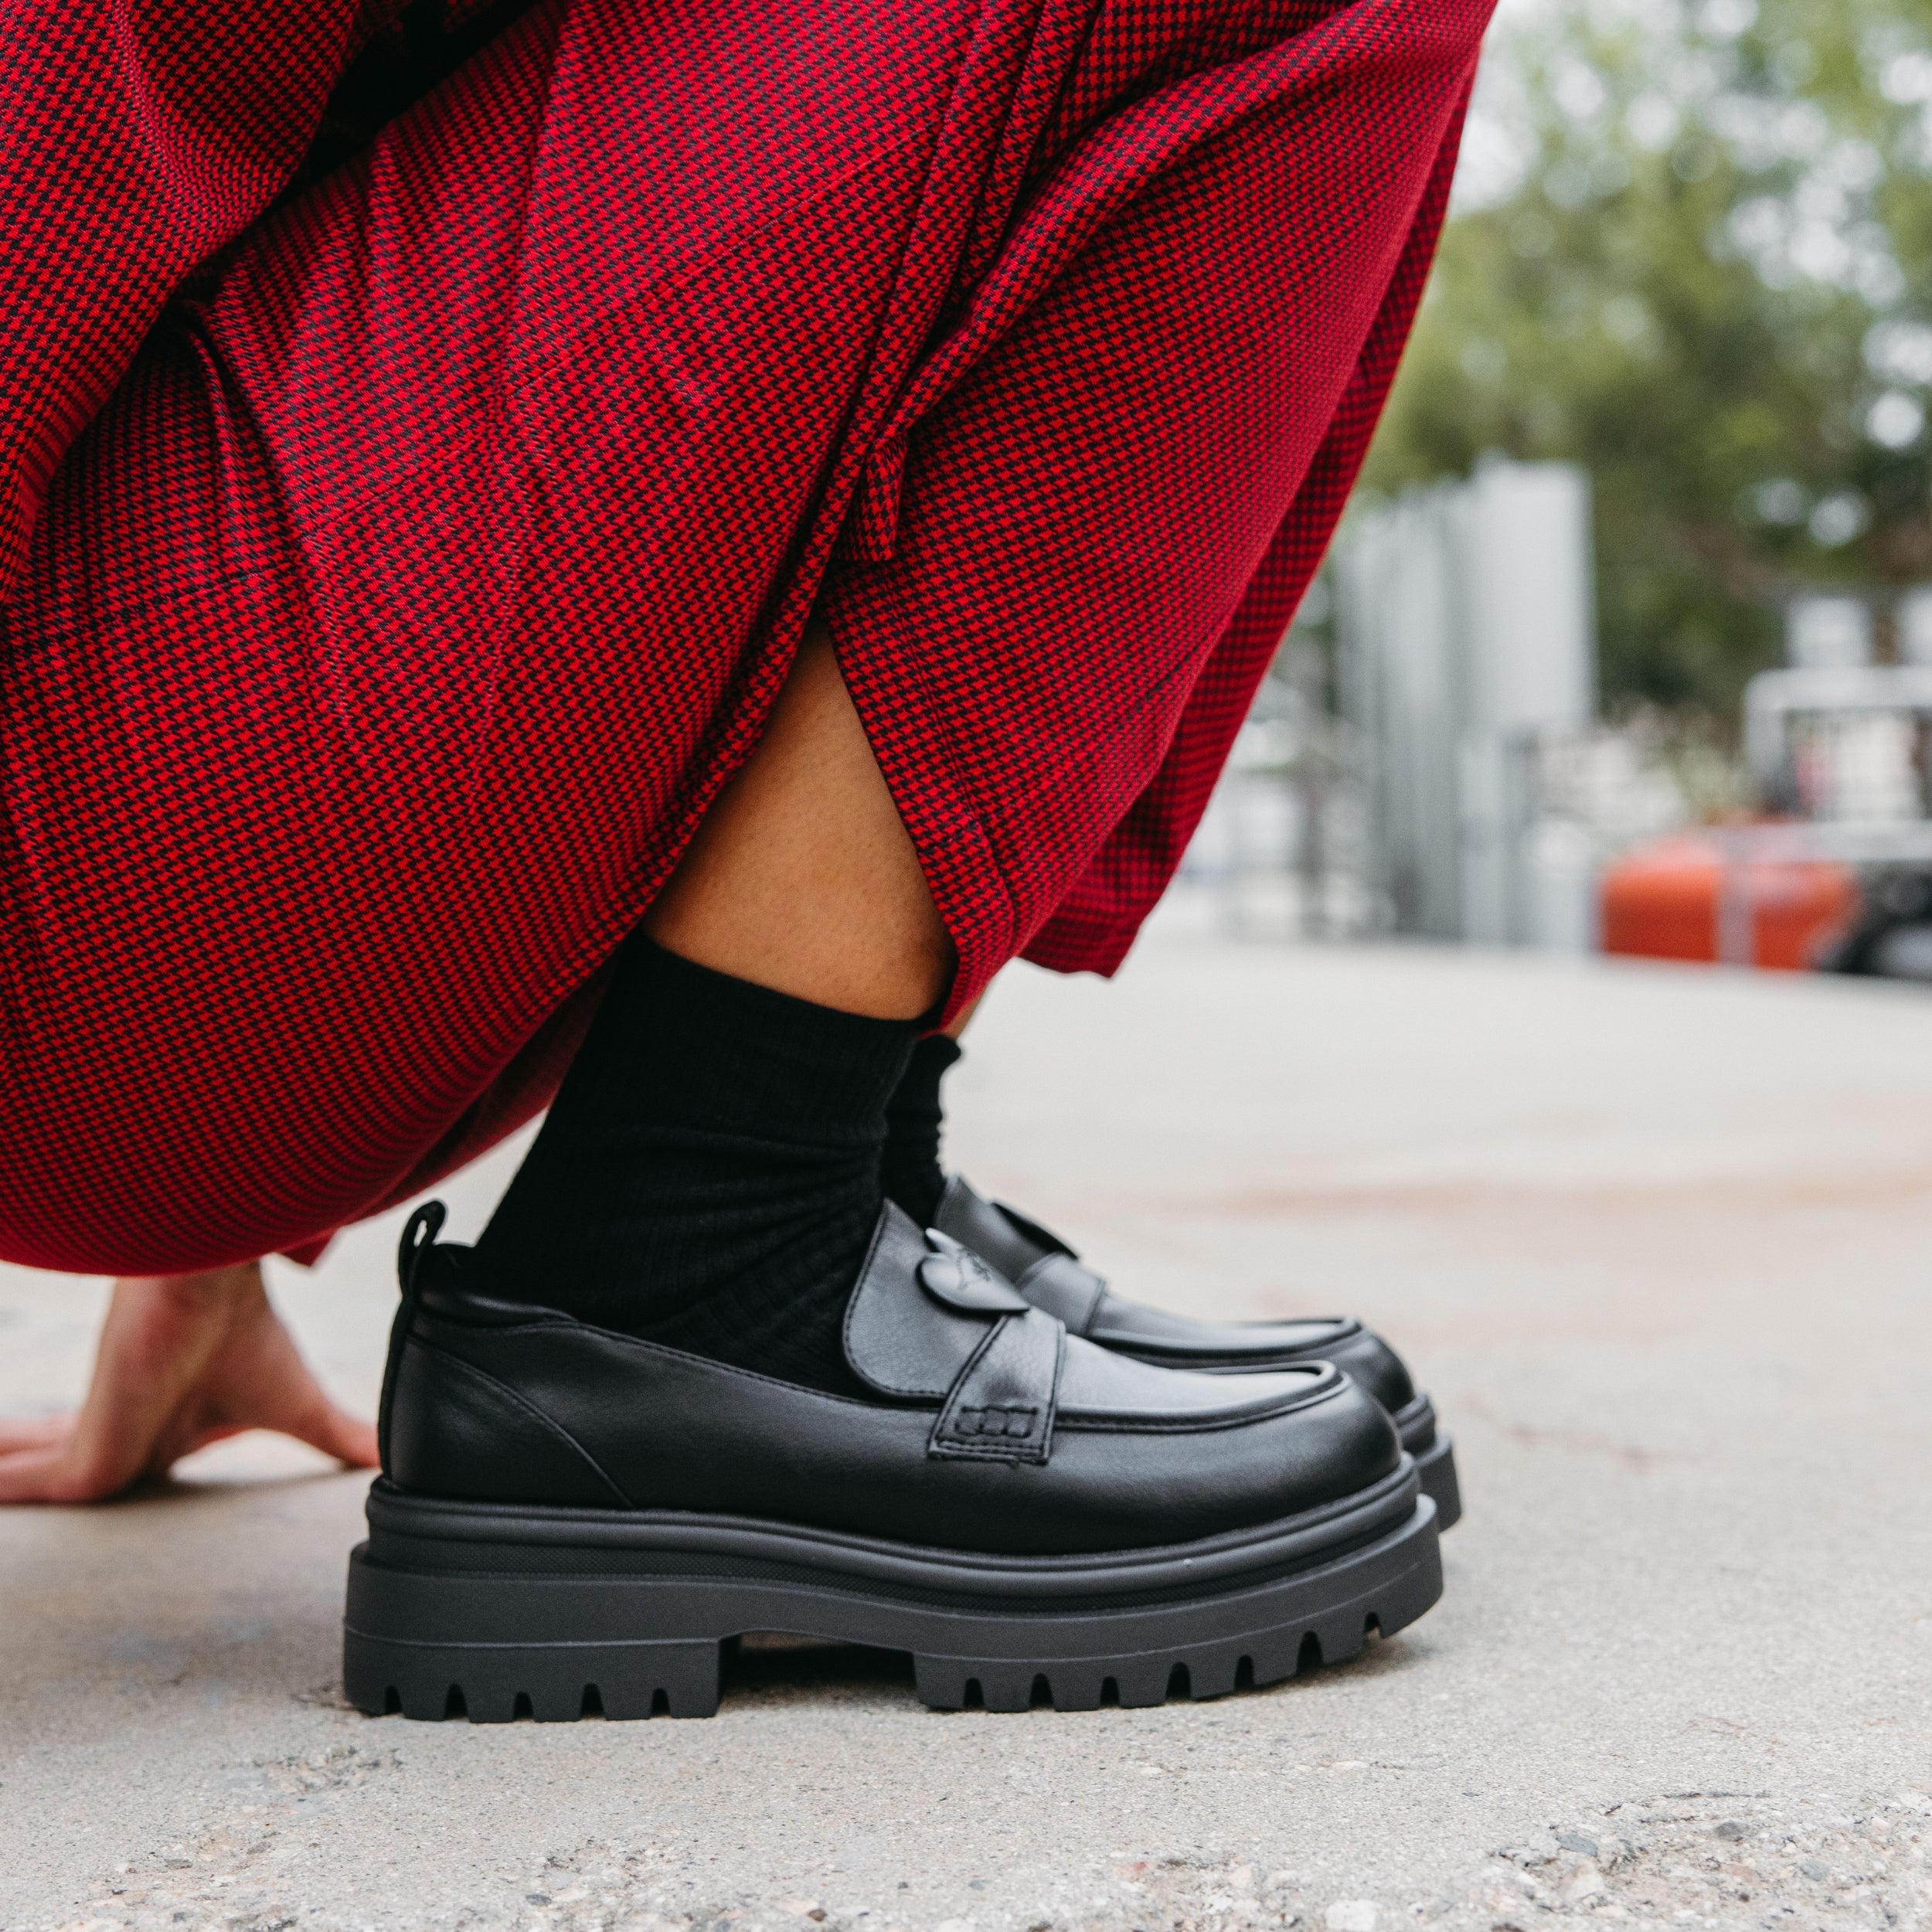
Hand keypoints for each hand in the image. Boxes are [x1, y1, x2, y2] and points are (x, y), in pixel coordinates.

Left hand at [0, 1261, 377, 1501]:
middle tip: (15, 1479)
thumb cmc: (251, 1338)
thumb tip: (399, 1453)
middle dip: (39, 1468)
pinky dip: (9, 1485)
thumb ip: (341, 1437)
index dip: (121, 1470)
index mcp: (170, 1430)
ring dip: (14, 1472)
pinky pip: (36, 1487)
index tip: (100, 1474)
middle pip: (72, 1468)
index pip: (134, 1462)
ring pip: (42, 1476)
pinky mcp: (87, 1458)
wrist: (211, 1289)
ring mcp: (103, 1444)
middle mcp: (130, 1435)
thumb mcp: (299, 1406)